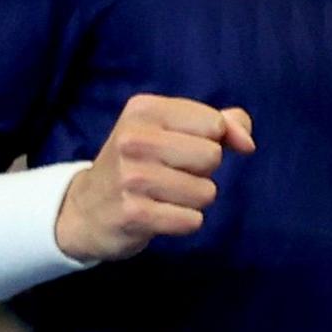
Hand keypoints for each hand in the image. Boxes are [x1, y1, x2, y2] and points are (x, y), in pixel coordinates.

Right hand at [55, 94, 254, 261]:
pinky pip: (192, 220)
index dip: (212, 141)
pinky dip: (184, 222)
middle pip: (212, 157)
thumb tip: (247, 144)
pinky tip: (160, 216)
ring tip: (164, 195)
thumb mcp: (173, 130)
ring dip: (194, 200)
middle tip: (172, 174)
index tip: (185, 148)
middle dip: (203, 171)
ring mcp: (131, 177)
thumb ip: (223, 124)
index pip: (214, 124)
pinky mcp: (133, 213)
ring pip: (206, 192)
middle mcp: (133, 139)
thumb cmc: (142, 163)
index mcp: (144, 109)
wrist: (85, 208)